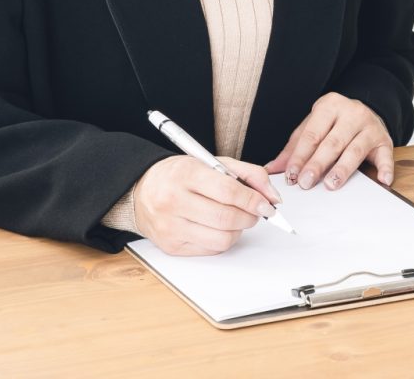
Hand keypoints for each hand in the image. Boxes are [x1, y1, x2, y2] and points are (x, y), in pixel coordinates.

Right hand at [133, 155, 281, 255]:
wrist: (141, 190)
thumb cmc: (180, 175)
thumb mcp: (212, 163)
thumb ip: (247, 174)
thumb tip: (272, 197)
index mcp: (185, 174)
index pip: (229, 191)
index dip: (254, 200)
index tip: (267, 204)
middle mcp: (174, 201)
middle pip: (227, 218)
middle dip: (250, 217)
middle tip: (255, 212)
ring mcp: (171, 227)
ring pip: (222, 239)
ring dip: (239, 231)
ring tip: (236, 219)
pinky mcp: (171, 246)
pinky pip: (211, 250)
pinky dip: (223, 240)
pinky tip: (219, 227)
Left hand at [264, 92, 393, 190]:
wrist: (366, 111)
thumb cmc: (334, 124)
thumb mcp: (312, 127)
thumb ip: (293, 148)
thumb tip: (272, 168)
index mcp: (329, 105)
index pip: (312, 134)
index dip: (300, 156)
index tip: (291, 175)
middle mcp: (352, 113)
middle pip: (332, 142)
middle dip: (317, 164)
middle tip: (306, 182)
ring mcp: (370, 126)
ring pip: (355, 149)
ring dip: (342, 169)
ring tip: (331, 184)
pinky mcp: (385, 140)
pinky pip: (386, 155)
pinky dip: (385, 168)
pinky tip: (382, 180)